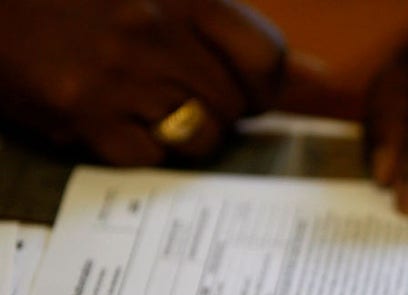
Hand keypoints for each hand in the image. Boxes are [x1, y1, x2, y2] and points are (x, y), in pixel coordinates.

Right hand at [0, 0, 284, 164]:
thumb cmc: (82, 1)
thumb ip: (223, 33)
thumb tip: (314, 80)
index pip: (265, 57)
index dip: (264, 87)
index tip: (250, 94)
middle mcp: (153, 29)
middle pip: (231, 104)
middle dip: (219, 114)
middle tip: (188, 102)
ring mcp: (118, 73)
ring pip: (199, 137)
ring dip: (185, 136)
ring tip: (153, 113)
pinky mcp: (83, 112)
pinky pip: (149, 156)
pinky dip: (140, 150)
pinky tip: (115, 122)